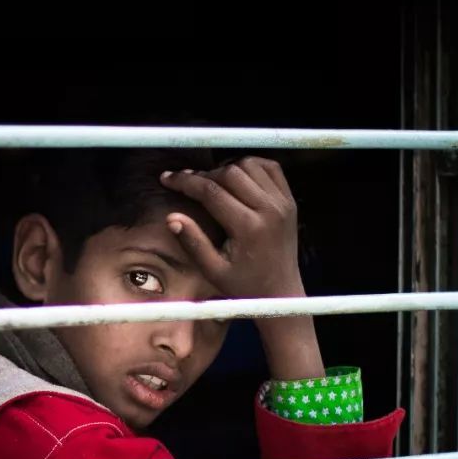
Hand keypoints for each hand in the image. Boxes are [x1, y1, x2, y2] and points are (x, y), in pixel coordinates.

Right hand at [161, 157, 322, 380]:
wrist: (281, 293)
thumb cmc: (245, 286)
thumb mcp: (214, 271)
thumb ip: (193, 243)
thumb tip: (171, 218)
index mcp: (249, 227)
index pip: (211, 191)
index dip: (185, 181)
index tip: (167, 178)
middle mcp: (270, 210)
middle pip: (230, 172)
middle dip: (203, 175)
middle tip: (187, 183)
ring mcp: (283, 203)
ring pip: (249, 165)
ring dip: (226, 168)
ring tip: (210, 182)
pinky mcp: (290, 201)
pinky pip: (270, 168)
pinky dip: (250, 165)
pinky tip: (235, 176)